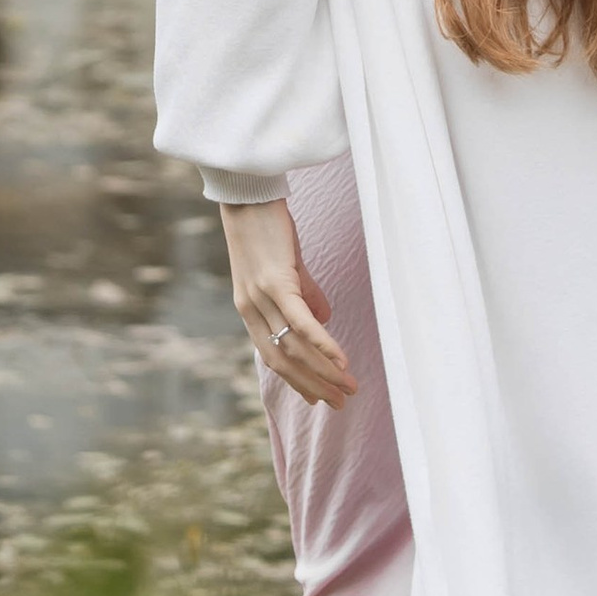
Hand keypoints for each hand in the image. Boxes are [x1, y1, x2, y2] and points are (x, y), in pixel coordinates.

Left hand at [222, 195, 356, 406]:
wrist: (247, 193)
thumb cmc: (266, 226)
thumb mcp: (284, 266)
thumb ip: (302, 293)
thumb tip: (324, 318)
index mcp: (249, 311)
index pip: (274, 359)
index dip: (299, 381)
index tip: (321, 399)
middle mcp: (251, 311)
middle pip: (285, 362)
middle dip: (316, 385)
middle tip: (342, 402)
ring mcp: (261, 298)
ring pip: (295, 347)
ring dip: (325, 371)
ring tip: (349, 386)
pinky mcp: (276, 282)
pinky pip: (301, 322)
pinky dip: (322, 343)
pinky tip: (341, 360)